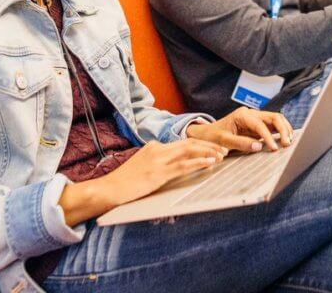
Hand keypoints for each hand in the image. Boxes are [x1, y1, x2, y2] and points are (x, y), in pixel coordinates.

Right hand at [59, 138, 226, 224]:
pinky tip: (210, 163)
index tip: (213, 148)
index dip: (200, 144)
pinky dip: (199, 162)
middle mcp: (157, 149)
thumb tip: (173, 169)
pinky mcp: (158, 173)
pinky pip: (183, 165)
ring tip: (221, 155)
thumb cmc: (124, 183)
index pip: (182, 142)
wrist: (108, 189)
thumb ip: (158, 165)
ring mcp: (158, 160)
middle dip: (208, 145)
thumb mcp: (143, 168)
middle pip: (189, 143)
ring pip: (189, 151)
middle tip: (223, 150)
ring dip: (208, 152)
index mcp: (154, 147)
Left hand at [186, 107, 293, 152]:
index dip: (268, 137)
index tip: (273, 148)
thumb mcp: (224, 141)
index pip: (260, 124)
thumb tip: (259, 146)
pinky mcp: (258, 124)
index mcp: (242, 115)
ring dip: (284, 129)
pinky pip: (273, 125)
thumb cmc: (213, 136)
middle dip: (283, 129)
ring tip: (288, 142)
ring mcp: (255, 117)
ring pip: (276, 119)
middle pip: (273, 117)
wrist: (207, 133)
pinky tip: (284, 139)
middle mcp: (251, 113)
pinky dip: (281, 131)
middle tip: (287, 144)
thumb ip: (241, 143)